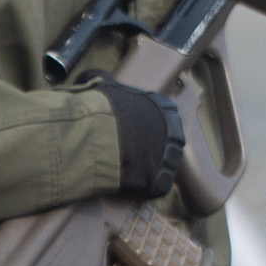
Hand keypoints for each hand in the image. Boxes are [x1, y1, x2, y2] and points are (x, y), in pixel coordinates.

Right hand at [94, 79, 183, 201]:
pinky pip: (153, 187)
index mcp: (165, 108)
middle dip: (148, 147)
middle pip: (164, 142)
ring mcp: (169, 159)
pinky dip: (141, 188)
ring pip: (160, 166)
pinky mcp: (160, 182)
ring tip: (124, 168)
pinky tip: (126, 183)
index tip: (129, 130)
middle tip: (125, 151)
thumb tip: (91, 77)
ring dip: (145, 168)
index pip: (161, 116)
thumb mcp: (103, 85)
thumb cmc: (102, 108)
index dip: (143, 125)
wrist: (99, 137)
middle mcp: (174, 133)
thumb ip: (104, 81)